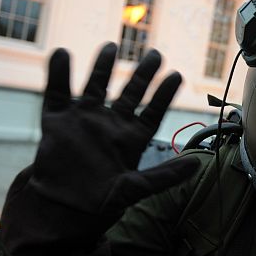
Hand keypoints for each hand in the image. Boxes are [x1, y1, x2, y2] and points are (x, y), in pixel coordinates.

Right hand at [31, 43, 197, 221]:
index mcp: (131, 138)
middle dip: (142, 75)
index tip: (176, 75)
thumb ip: (164, 177)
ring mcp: (84, 120)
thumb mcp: (136, 189)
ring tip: (111, 46)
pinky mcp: (57, 122)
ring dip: (103, 67)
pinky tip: (63, 54)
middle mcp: (110, 125)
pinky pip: (58, 93)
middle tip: (156, 54)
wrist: (61, 208)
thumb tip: (197, 165)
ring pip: (96, 86)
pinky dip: (59, 75)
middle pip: (130, 93)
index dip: (164, 94)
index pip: (153, 111)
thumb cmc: (101, 202)